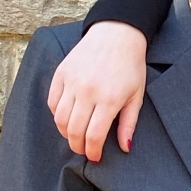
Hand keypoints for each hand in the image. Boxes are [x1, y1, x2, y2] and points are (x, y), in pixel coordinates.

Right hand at [47, 21, 148, 161]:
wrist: (116, 34)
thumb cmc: (130, 66)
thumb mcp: (137, 96)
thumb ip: (128, 124)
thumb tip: (125, 148)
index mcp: (108, 99)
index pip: (94, 136)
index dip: (93, 151)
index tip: (95, 157)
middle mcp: (87, 92)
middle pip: (74, 130)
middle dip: (77, 146)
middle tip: (83, 150)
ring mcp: (72, 82)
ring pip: (60, 118)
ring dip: (65, 133)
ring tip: (74, 136)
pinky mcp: (61, 73)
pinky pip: (52, 102)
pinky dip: (57, 114)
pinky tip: (67, 118)